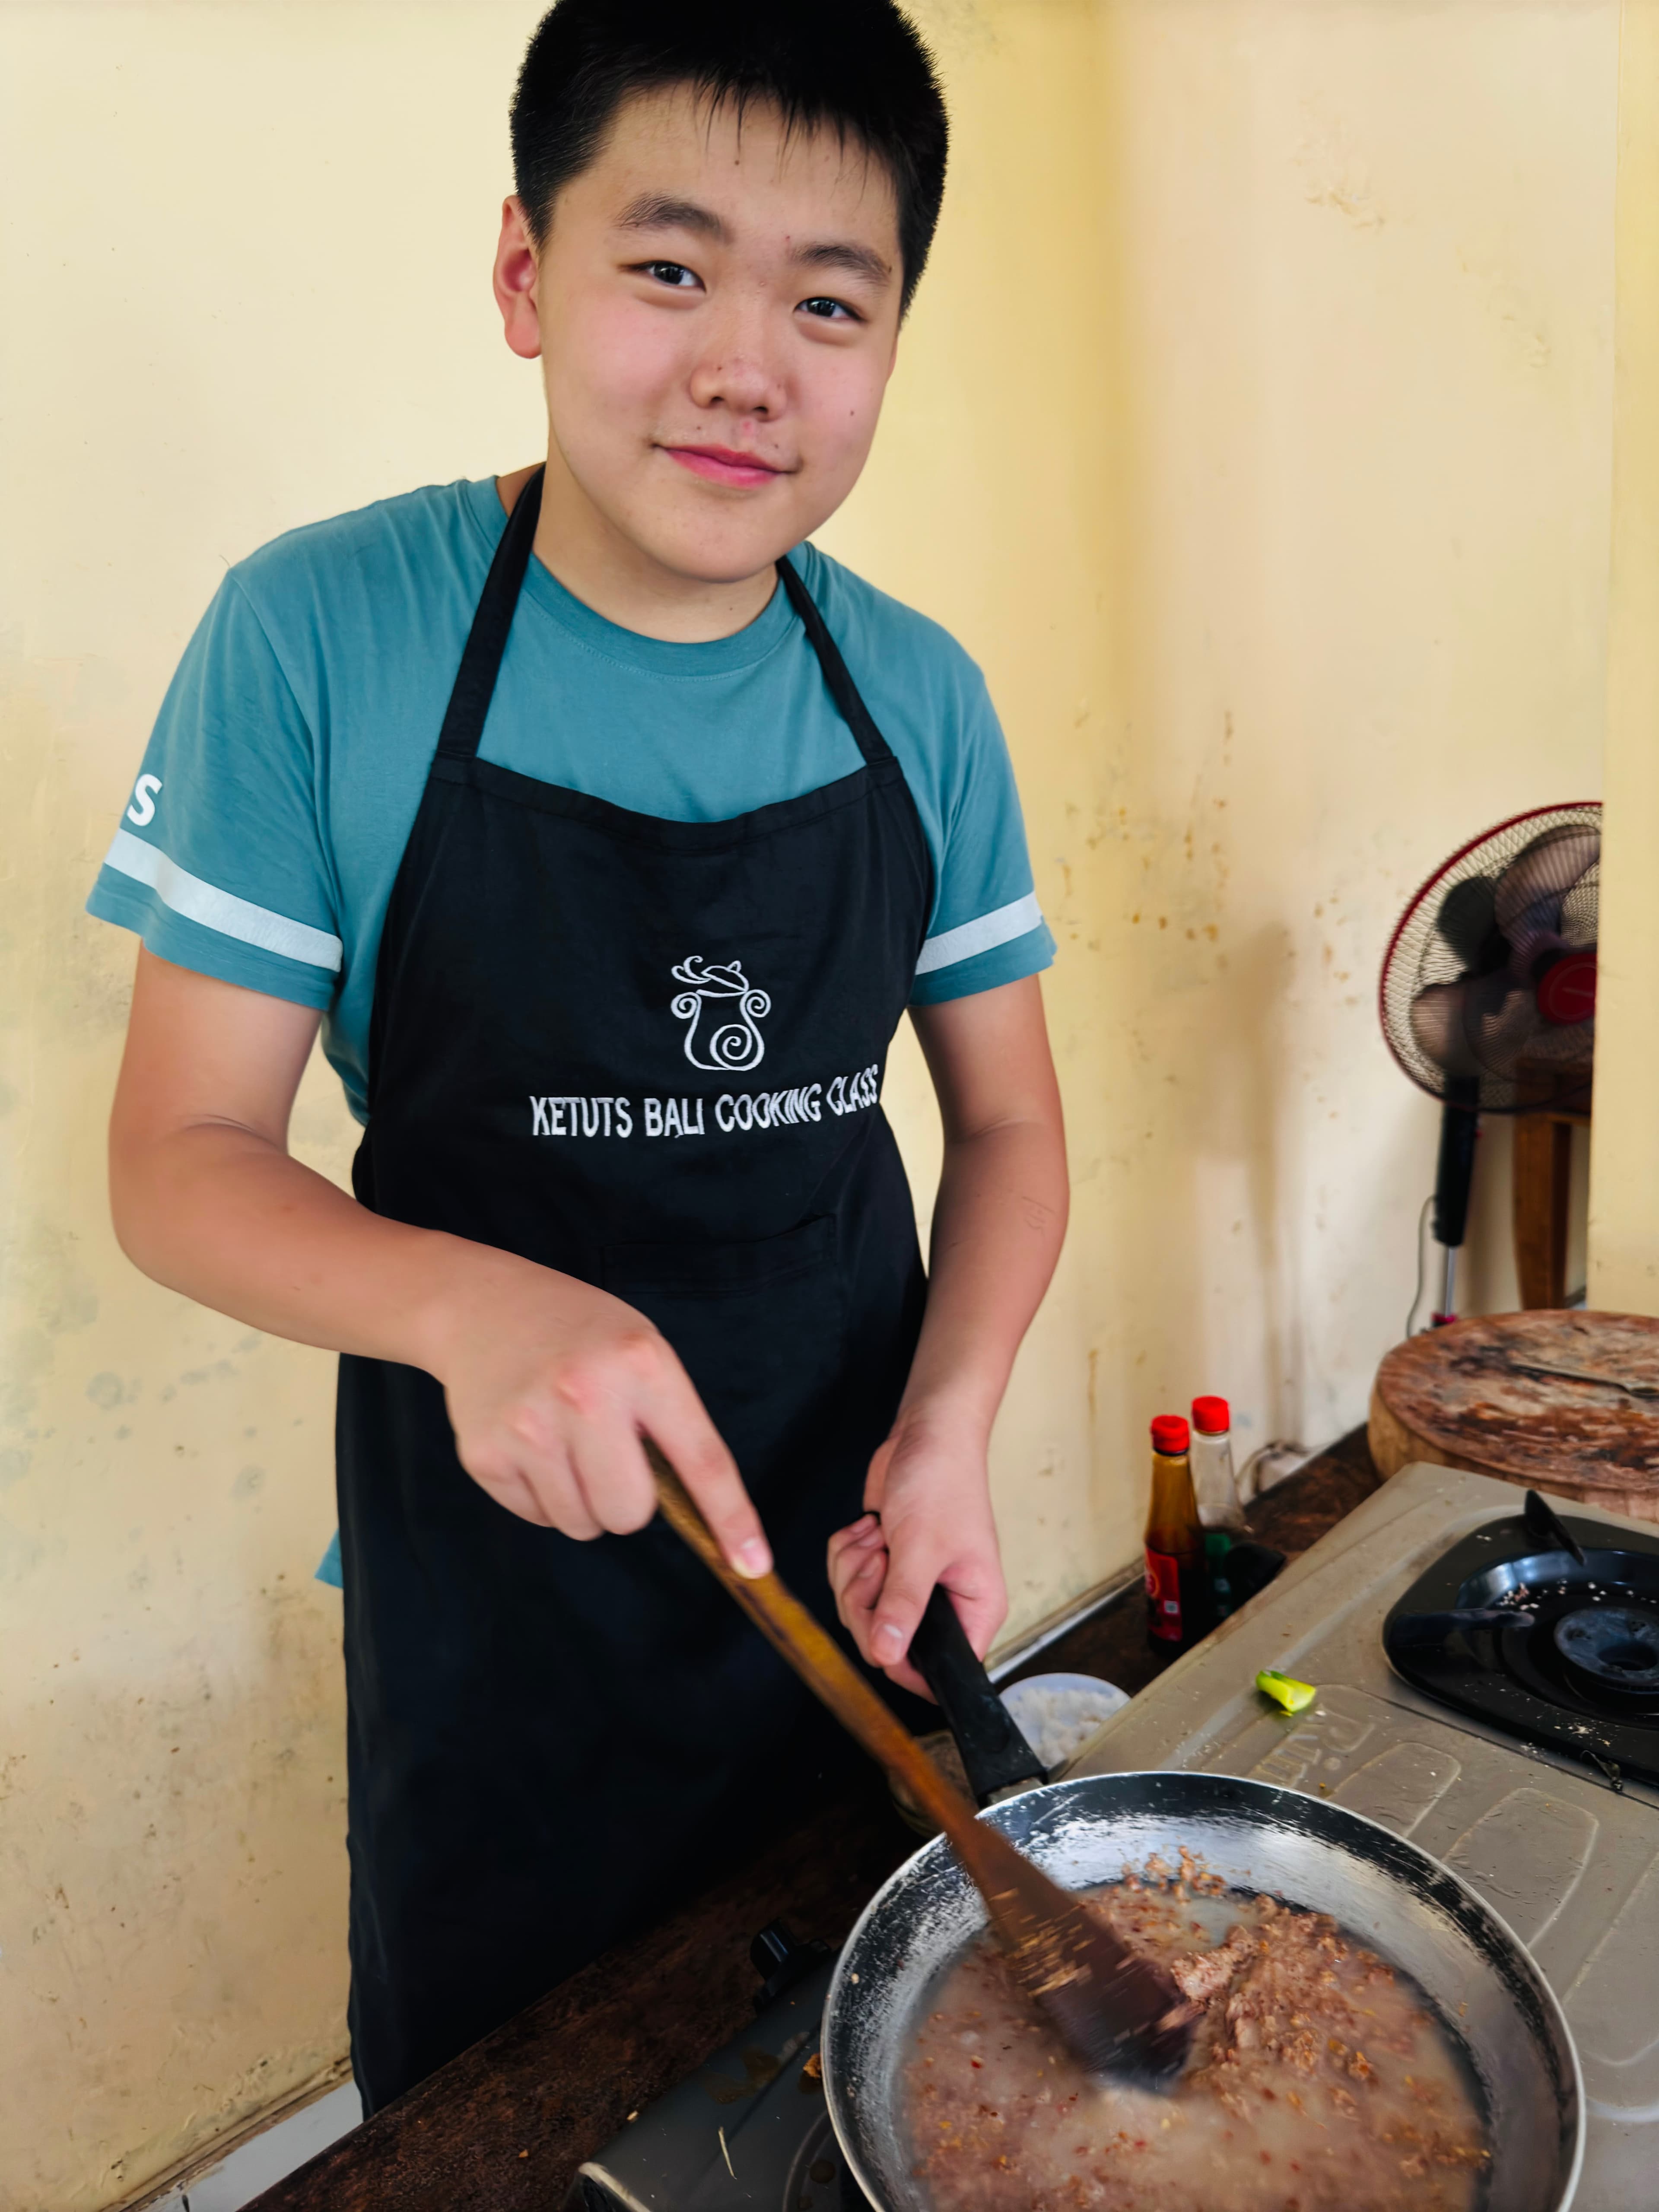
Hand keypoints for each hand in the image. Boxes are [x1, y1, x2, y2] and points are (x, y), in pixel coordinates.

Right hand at [429, 1248, 770, 1575]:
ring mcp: (528, 1427)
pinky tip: (532, 1444)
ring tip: (566, 1443)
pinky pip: (537, 1518)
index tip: (752, 1565)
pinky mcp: (484, 1454)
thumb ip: (669, 1420)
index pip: (701, 1460)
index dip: (731, 1518)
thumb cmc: (579, 1334)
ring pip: (582, 1524)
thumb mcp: (641, 1350)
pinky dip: (543, 1495)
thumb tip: (694, 1513)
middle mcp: (584, 1395)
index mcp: (641, 1364)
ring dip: (583, 1500)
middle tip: (611, 1456)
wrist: (484, 1305)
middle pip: (630, 1512)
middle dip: (628, 1501)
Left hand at [826, 1403, 1006, 1696]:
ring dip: (854, 1571)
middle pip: (887, 1642)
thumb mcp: (922, 1547)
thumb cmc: (944, 1482)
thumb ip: (903, 1606)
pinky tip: (869, 1529)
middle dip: (866, 1600)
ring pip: (859, 1612)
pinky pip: (846, 1582)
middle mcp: (944, 1604)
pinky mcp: (884, 1565)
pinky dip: (847, 1553)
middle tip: (879, 1561)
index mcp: (975, 1610)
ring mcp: (910, 1585)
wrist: (927, 1434)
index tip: (881, 1629)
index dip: (903, 1663)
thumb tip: (887, 1656)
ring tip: (878, 1537)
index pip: (942, 1671)